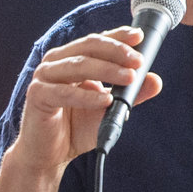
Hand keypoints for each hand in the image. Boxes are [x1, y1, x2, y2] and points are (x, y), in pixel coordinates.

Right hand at [11, 27, 158, 175]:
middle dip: (116, 52)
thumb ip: (130, 94)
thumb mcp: (109, 109)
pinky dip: (87, 96)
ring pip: (78, 65)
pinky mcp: (37, 96)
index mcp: (71, 59)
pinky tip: (105, 99)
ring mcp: (44, 77)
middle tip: (138, 61)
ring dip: (107, 70)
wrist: (50, 155)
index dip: (118, 36)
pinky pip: (64, 92)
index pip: (97, 41)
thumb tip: (155, 81)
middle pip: (89, 47)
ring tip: (129, 78)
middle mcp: (57, 62)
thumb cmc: (74, 128)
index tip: (139, 37)